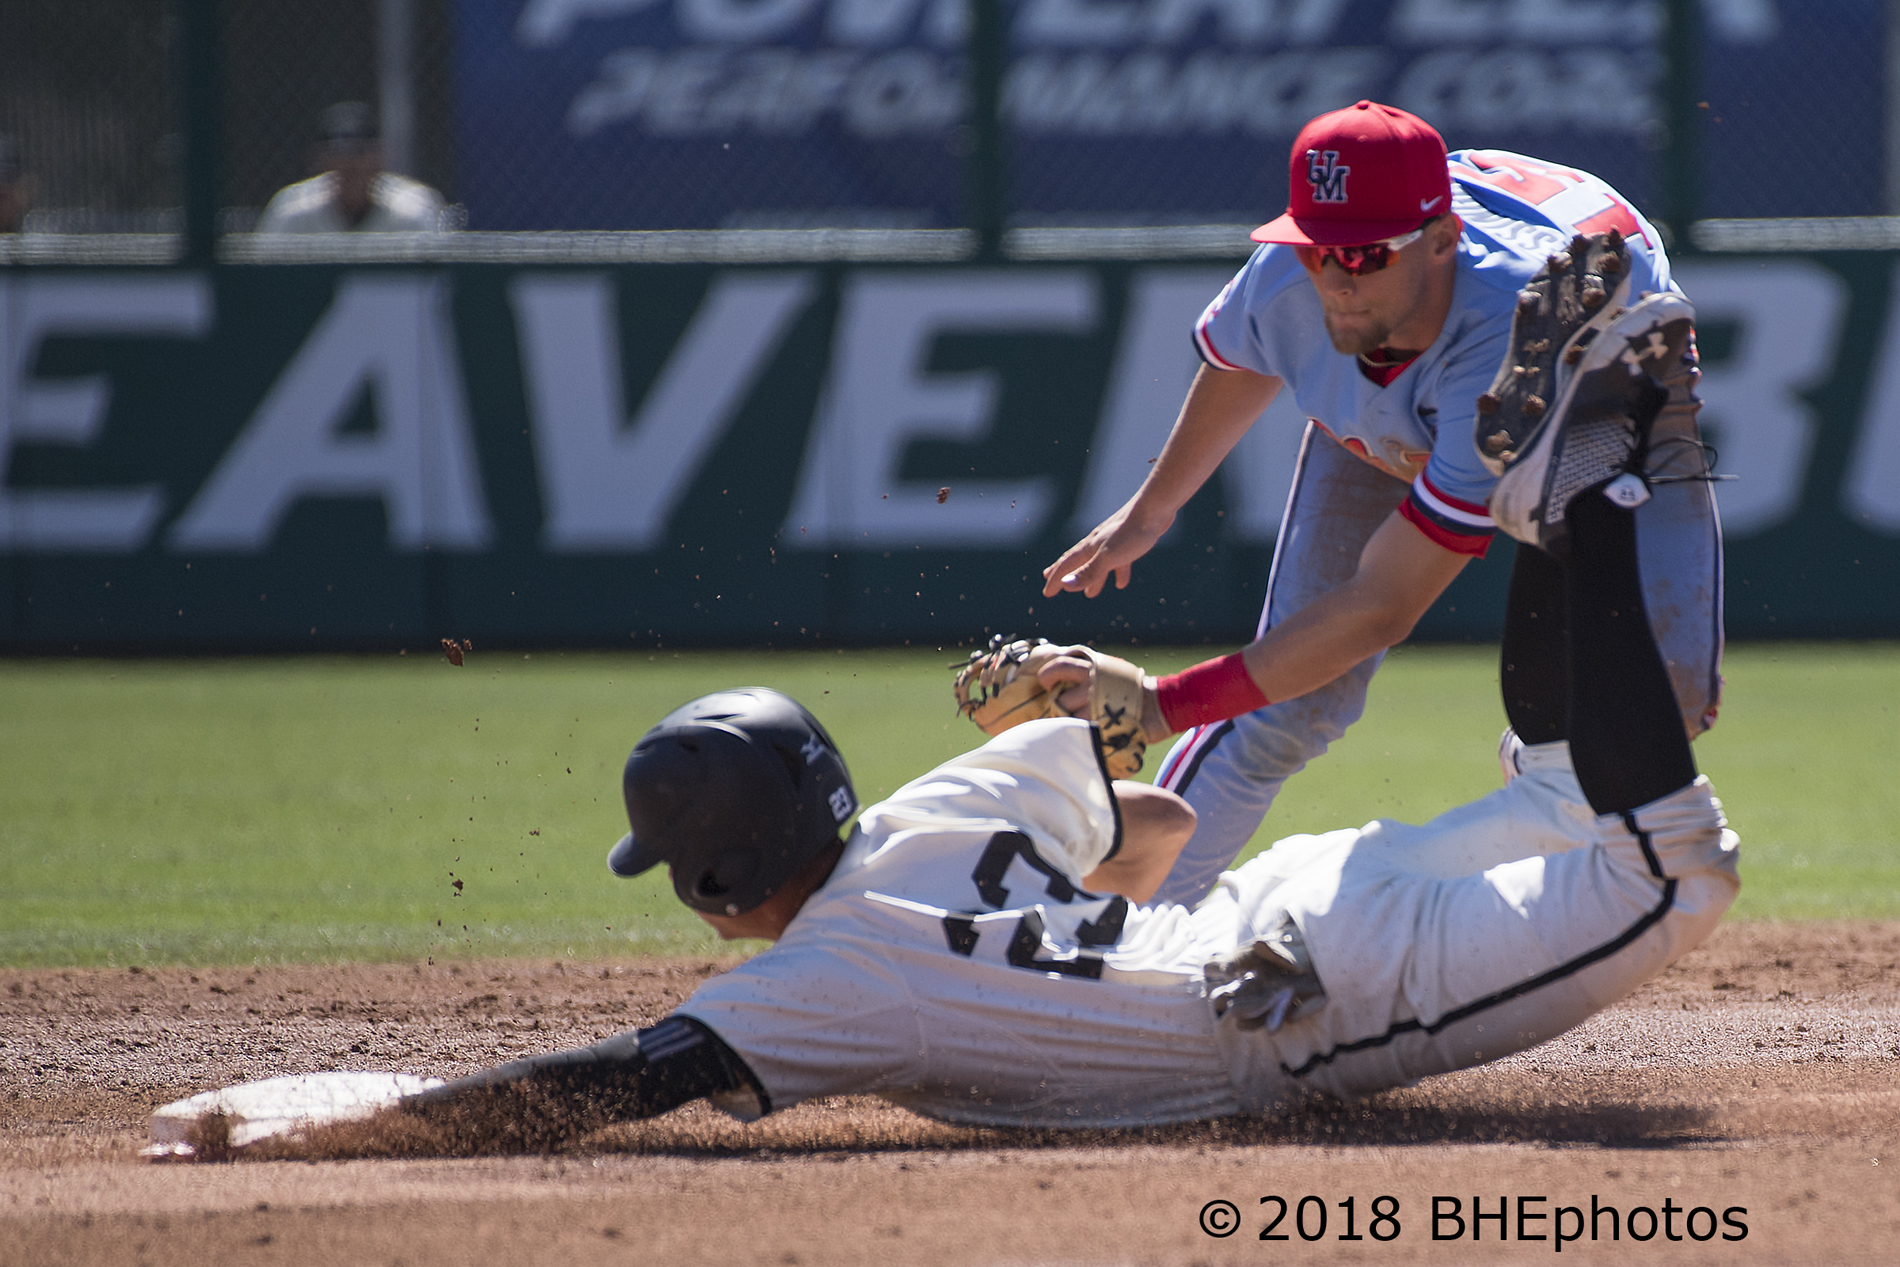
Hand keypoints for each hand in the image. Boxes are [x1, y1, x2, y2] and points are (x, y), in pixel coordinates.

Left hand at [1032, 644, 1170, 743]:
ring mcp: (1097, 705)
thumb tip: (1064, 677)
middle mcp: (1091, 683)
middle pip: (1060, 698)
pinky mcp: (1102, 724)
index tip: (1049, 685)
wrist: (1162, 703)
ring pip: (1070, 718)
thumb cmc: (1134, 687)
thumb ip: (1088, 671)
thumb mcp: (1110, 669)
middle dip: (1061, 707)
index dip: (1048, 677)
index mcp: (1092, 667)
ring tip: (1083, 725)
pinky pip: (1083, 732)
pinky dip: (1083, 735)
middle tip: (1068, 711)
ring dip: (1073, 723)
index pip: (1058, 668)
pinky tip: (1091, 734)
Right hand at [1041, 502, 1171, 598]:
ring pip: (1097, 563)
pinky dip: (1117, 573)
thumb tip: (1066, 584)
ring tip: (1090, 594)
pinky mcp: (1129, 541)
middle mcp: (1097, 543)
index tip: (1048, 593)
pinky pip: (1119, 561)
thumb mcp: (1108, 557)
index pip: (1066, 565)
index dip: (1056, 580)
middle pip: (1076, 561)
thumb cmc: (1131, 533)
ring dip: (1092, 578)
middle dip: (1064, 573)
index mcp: (1090, 547)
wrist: (1155, 509)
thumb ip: (1088, 572)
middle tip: (1051, 580)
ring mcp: (1113, 542)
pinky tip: (1121, 583)